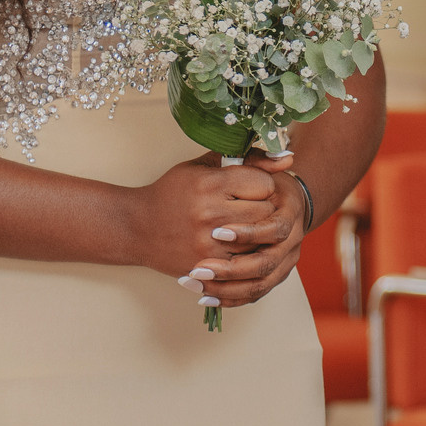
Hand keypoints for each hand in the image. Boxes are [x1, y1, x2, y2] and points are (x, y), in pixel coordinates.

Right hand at [126, 153, 304, 311]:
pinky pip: (245, 262)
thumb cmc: (173, 192)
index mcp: (210, 184)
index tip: (251, 187)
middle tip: (249, 206)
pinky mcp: (206, 266)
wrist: (137, 227)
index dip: (261, 184)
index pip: (263, 183)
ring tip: (242, 225)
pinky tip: (235, 244)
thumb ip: (247, 159)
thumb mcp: (204, 167)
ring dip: (256, 232)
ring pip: (259, 239)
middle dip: (262, 208)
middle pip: (265, 211)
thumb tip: (289, 158)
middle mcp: (210, 213)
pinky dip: (245, 253)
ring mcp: (209, 243)